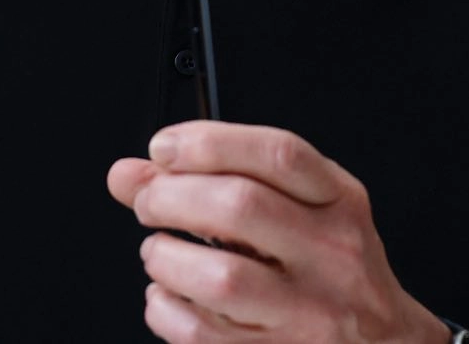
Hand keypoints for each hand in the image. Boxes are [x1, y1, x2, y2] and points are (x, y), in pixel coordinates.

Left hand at [108, 121, 445, 343]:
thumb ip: (222, 178)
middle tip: (149, 203)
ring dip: (167, 258)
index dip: (209, 143)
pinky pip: (202, 334)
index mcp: (338, 202)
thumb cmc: (333, 267)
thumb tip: (129, 174)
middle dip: (172, 197)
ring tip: (160, 252)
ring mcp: (310, 311)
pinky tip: (168, 295)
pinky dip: (165, 309)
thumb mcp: (301, 207)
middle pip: (240, 207)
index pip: (278, 154)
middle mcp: (331, 253)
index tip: (164, 148)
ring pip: (220, 278)